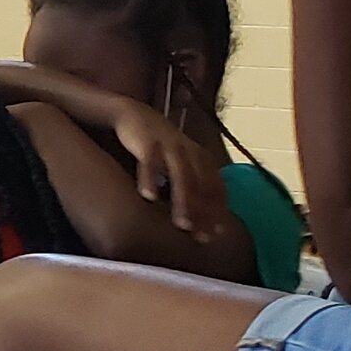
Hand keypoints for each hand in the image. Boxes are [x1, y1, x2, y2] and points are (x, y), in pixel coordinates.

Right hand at [104, 99, 235, 240]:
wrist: (133, 114)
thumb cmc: (159, 147)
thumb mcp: (181, 164)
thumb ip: (193, 186)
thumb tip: (201, 220)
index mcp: (201, 159)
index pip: (215, 188)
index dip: (217, 211)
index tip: (217, 233)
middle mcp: (190, 152)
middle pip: (202, 185)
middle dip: (204, 212)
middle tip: (202, 236)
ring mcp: (169, 145)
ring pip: (181, 174)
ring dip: (184, 200)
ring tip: (182, 224)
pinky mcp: (147, 140)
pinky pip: (150, 161)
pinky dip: (150, 178)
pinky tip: (148, 196)